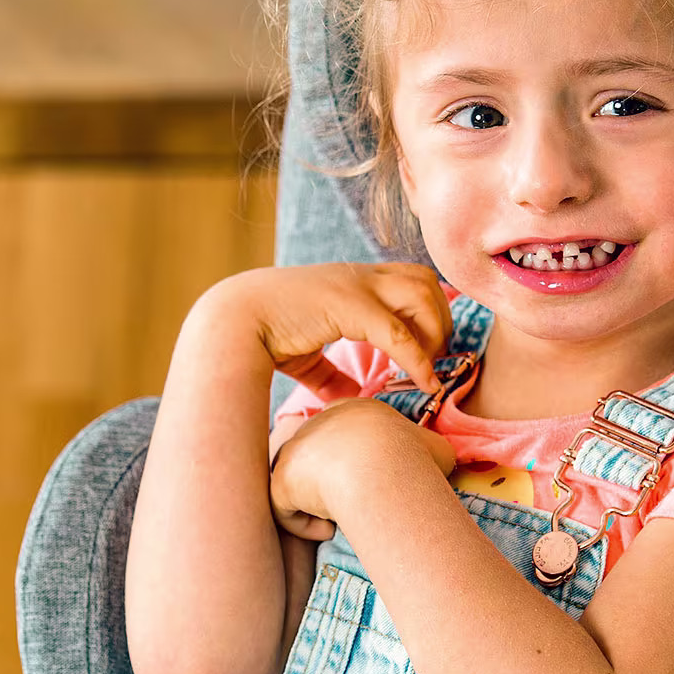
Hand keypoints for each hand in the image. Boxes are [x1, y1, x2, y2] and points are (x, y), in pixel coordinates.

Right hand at [205, 262, 451, 399]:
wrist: (233, 322)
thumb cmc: (263, 336)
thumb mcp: (306, 358)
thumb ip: (331, 375)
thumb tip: (351, 398)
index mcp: (351, 280)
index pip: (409, 279)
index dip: (427, 312)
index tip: (428, 349)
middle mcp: (359, 276)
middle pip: (426, 280)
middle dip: (440, 319)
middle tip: (434, 358)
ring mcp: (356, 287)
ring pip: (423, 295)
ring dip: (434, 333)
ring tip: (428, 367)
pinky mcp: (350, 307)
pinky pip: (399, 333)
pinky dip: (418, 360)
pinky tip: (426, 383)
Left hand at [269, 398, 456, 539]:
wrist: (379, 467)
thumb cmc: (413, 458)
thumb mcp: (436, 449)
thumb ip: (429, 452)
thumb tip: (438, 463)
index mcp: (352, 410)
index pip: (345, 433)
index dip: (357, 462)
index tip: (375, 484)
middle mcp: (317, 423)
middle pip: (319, 457)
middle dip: (334, 484)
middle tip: (357, 506)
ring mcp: (294, 449)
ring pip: (298, 481)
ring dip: (318, 505)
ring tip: (339, 522)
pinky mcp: (280, 478)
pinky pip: (284, 508)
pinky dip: (304, 526)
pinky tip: (326, 531)